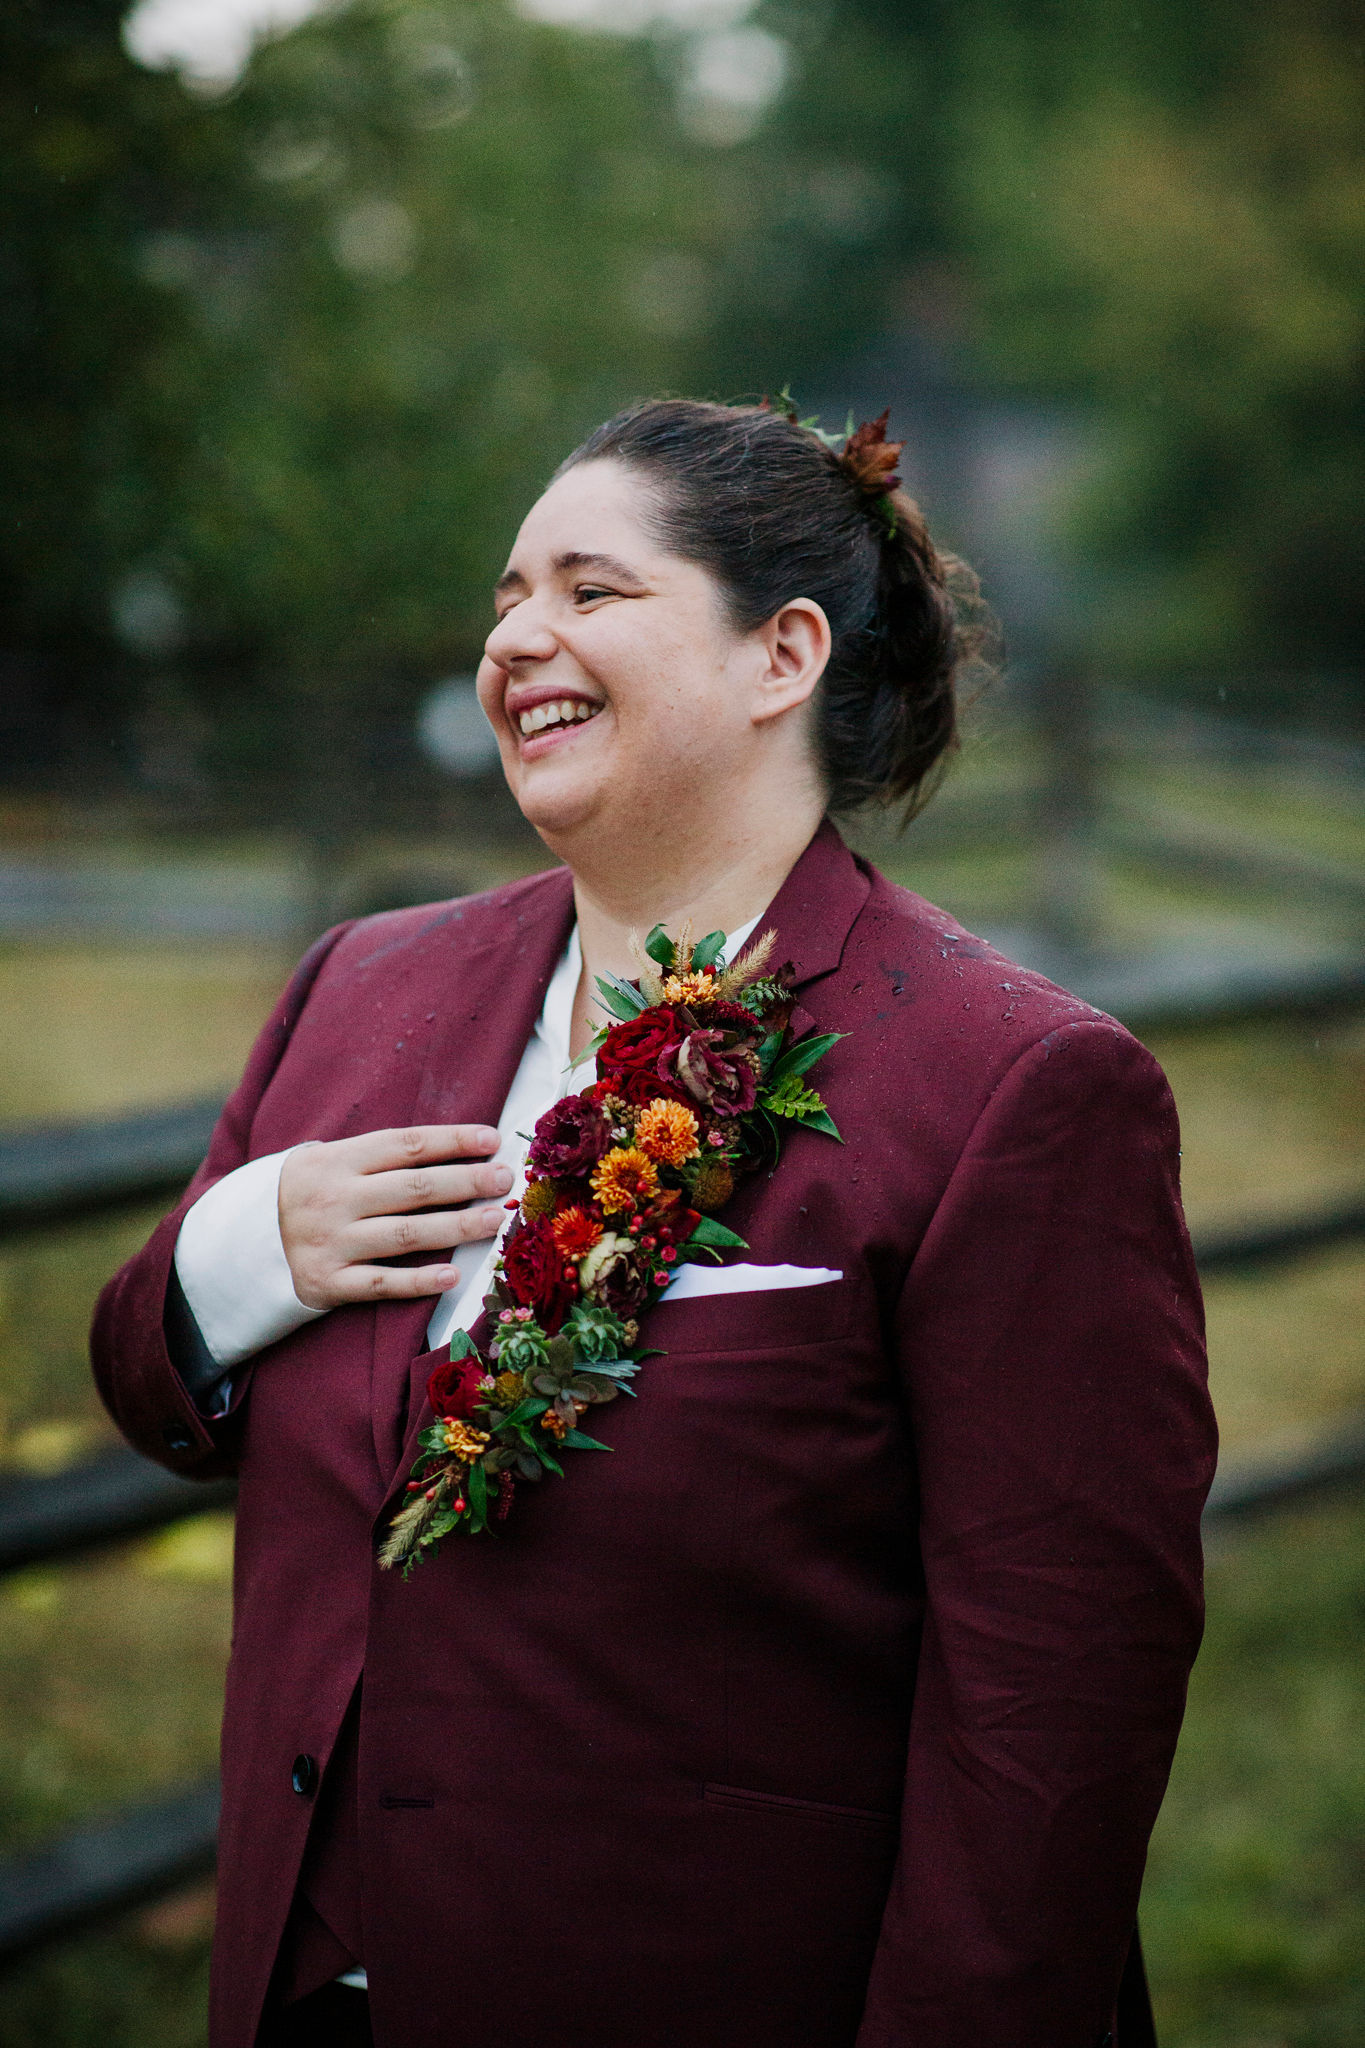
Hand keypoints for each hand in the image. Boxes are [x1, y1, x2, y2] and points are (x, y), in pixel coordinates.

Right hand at [278, 1126, 513, 1309]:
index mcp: (338, 1161)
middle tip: (505, 1180)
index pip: (405, 1145)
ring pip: (405, 1235)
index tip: (492, 1139)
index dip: (452, 1141)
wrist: (241, 1242)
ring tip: (496, 1220)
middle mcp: (334, 1199)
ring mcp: (330, 1242)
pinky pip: (380, 1284)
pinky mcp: (327, 1283)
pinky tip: (453, 1275)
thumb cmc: (310, 1193)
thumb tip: (457, 1150)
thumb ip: (380, 1157)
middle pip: (413, 1188)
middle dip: (466, 1181)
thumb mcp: (329, 1161)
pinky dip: (417, 1281)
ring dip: (457, 1227)